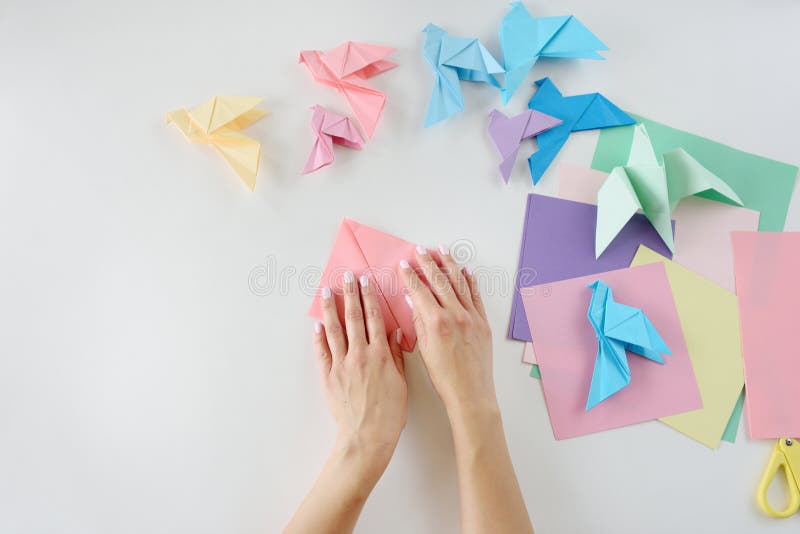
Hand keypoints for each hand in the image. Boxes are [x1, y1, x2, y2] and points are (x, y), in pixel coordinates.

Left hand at [314, 271, 406, 470]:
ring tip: (326, 291)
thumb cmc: (389, 414)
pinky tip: (317, 324)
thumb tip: (396, 332)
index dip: (369, 298)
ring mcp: (341, 365)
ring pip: (334, 330)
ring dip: (330, 308)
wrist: (367, 437)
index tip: (366, 282)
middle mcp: (359, 355)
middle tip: (346, 277)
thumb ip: (397, 355)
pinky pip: (322, 351)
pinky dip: (319, 336)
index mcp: (380, 355)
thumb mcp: (402, 382)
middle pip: (353, 318)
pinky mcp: (328, 377)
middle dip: (350, 295)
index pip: (374, 319)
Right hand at [399, 245, 494, 416]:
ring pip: (459, 283)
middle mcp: (455, 315)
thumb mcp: (423, 349)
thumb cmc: (444, 378)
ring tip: (443, 250)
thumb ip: (418, 321)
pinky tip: (466, 271)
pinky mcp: (483, 323)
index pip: (419, 291)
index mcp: (436, 322)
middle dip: (428, 263)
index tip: (404, 264)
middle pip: (439, 281)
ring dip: (449, 264)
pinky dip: (470, 281)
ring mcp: (471, 317)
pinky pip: (476, 296)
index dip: (410, 276)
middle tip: (420, 250)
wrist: (470, 393)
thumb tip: (413, 300)